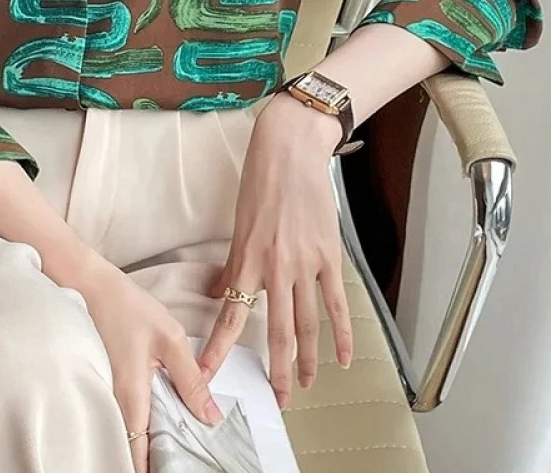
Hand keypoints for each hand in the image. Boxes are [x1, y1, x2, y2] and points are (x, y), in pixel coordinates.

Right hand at [75, 256, 222, 472]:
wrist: (89, 284)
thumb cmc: (126, 306)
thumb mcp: (169, 338)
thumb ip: (191, 380)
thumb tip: (211, 416)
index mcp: (130, 396)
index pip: (138, 454)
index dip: (153, 471)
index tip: (176, 470)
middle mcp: (112, 402)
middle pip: (132, 449)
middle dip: (154, 460)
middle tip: (183, 458)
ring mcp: (105, 394)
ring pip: (127, 433)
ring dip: (148, 443)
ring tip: (176, 444)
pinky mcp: (105, 383)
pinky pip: (123, 415)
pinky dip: (140, 423)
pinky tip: (160, 417)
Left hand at [198, 94, 352, 408]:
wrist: (291, 150)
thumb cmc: (260, 181)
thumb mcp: (239, 222)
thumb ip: (233, 262)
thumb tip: (222, 292)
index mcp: (246, 258)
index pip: (230, 315)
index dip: (218, 348)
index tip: (207, 374)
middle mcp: (274, 267)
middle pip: (276, 331)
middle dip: (275, 369)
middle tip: (275, 399)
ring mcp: (305, 263)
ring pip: (307, 324)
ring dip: (306, 359)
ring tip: (304, 385)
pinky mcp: (329, 256)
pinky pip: (336, 303)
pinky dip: (343, 333)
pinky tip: (342, 357)